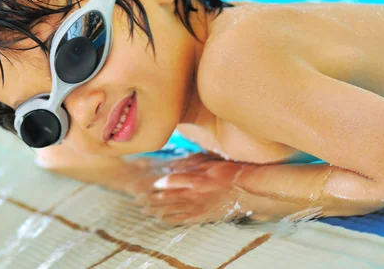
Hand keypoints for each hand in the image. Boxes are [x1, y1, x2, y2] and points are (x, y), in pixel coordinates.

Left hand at [127, 154, 247, 224]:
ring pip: (171, 211)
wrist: (246, 191)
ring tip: (144, 210)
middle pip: (166, 200)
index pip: (169, 183)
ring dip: (156, 211)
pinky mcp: (202, 216)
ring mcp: (197, 208)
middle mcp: (193, 196)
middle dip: (150, 200)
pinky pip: (182, 220)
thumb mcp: (207, 162)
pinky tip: (160, 219)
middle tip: (137, 200)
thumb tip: (172, 167)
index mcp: (194, 180)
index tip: (145, 185)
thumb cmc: (228, 173)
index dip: (156, 185)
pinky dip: (169, 220)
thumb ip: (189, 165)